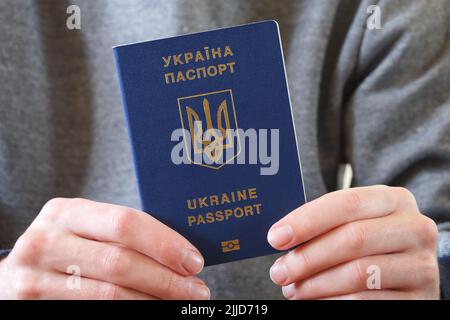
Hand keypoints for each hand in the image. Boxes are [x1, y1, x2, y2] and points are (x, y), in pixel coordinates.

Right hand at [0, 198, 209, 299]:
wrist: (19, 272)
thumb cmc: (68, 247)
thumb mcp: (87, 230)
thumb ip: (123, 234)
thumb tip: (182, 253)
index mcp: (66, 212)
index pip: (125, 223)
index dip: (164, 244)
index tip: (194, 261)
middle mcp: (46, 241)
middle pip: (120, 262)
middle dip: (166, 279)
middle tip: (196, 290)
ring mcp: (35, 278)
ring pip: (109, 295)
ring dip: (152, 301)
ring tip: (178, 302)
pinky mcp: (32, 306)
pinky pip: (95, 312)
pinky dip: (130, 312)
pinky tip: (149, 308)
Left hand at [267, 185, 439, 299]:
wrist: (405, 272)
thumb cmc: (368, 243)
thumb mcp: (353, 223)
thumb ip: (324, 223)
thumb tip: (279, 235)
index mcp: (394, 200)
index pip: (347, 202)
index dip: (307, 220)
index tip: (275, 237)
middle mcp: (415, 228)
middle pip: (353, 238)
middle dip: (308, 257)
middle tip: (280, 271)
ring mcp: (422, 264)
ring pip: (359, 273)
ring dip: (317, 284)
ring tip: (293, 289)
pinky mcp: (420, 297)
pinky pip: (367, 301)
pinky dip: (334, 302)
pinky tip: (316, 300)